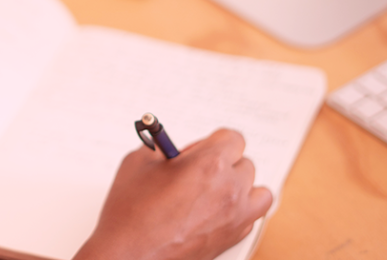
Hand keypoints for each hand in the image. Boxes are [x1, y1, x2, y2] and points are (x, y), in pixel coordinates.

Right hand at [73, 129, 271, 259]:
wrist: (129, 256)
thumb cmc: (130, 215)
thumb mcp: (138, 163)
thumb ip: (161, 148)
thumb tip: (170, 147)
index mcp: (209, 164)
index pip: (233, 138)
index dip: (214, 141)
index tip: (199, 149)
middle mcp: (229, 189)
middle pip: (245, 164)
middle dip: (223, 163)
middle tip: (196, 171)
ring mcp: (235, 217)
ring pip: (258, 192)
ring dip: (241, 187)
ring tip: (216, 191)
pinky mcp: (233, 239)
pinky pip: (252, 217)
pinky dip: (240, 211)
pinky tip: (215, 211)